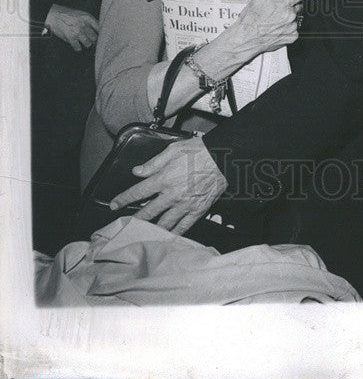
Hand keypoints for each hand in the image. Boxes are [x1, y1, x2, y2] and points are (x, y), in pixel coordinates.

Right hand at [44, 4, 98, 51]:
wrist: (54, 15)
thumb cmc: (68, 15)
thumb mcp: (81, 14)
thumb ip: (90, 21)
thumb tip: (98, 30)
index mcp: (88, 18)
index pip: (100, 28)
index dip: (102, 34)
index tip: (102, 37)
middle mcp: (84, 25)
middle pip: (95, 37)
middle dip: (95, 41)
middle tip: (93, 42)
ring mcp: (77, 32)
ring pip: (88, 44)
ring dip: (87, 45)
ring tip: (85, 43)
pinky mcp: (70, 38)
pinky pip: (78, 48)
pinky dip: (78, 48)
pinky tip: (77, 46)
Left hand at [109, 136, 226, 233]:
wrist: (224, 158)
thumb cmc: (200, 151)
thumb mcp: (174, 149)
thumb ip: (154, 162)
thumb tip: (138, 171)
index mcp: (164, 178)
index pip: (138, 192)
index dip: (123, 199)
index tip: (114, 204)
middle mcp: (172, 195)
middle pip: (147, 212)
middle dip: (134, 219)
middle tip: (125, 224)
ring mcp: (184, 205)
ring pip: (163, 223)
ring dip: (151, 229)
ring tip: (142, 233)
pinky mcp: (197, 211)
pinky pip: (182, 227)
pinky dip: (173, 233)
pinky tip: (166, 237)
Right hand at [232, 0, 329, 60]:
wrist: (246, 38)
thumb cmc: (251, 18)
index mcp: (283, 2)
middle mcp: (290, 14)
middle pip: (298, 6)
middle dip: (289, 6)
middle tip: (275, 11)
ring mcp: (292, 27)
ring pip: (296, 17)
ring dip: (288, 18)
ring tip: (273, 21)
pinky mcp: (292, 37)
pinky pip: (295, 29)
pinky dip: (288, 28)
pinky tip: (276, 28)